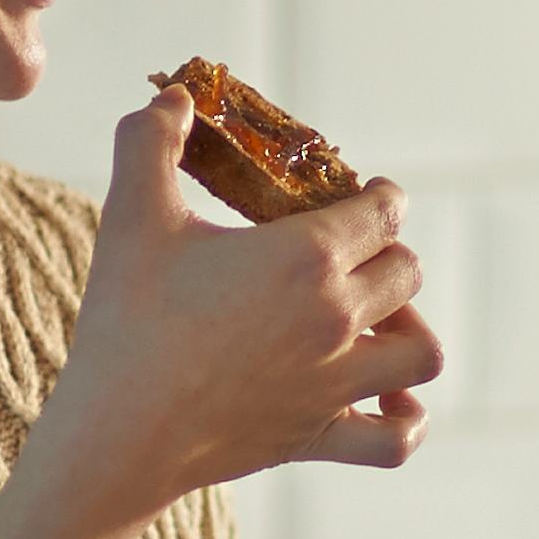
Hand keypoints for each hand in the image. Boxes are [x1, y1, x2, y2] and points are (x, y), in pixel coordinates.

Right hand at [21, 88, 442, 527]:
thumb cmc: (126, 321)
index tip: (356, 199)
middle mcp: (336, 318)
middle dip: (382, 255)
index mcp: (306, 256)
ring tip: (373, 323)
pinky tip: (387, 402)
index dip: (377, 198)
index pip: (384, 212)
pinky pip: (396, 440)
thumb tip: (172, 98)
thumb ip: (150, 140)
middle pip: (405, 272)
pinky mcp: (319, 437)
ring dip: (408, 331)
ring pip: (423, 352)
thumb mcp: (132, 215)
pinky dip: (405, 422)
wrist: (115, 433)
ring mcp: (335, 384)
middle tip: (343, 256)